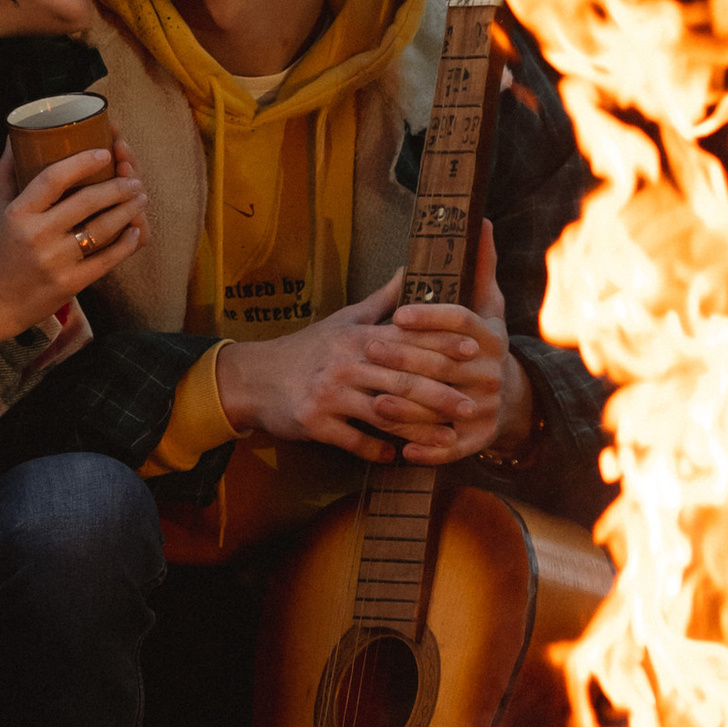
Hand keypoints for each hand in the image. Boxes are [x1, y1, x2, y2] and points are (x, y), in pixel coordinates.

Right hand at [0, 141, 149, 348]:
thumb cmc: (0, 250)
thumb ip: (7, 173)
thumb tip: (13, 140)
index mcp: (19, 213)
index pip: (53, 178)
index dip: (82, 162)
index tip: (105, 152)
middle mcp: (38, 235)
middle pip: (86, 202)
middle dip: (117, 186)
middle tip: (133, 179)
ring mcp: (56, 260)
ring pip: (101, 229)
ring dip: (127, 210)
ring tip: (140, 198)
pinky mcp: (70, 282)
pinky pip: (106, 259)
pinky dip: (125, 243)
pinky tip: (135, 230)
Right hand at [216, 224, 532, 462]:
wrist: (254, 378)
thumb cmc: (308, 348)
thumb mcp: (343, 318)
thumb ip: (382, 300)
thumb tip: (410, 268)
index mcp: (357, 336)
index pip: (406, 338)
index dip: (440, 344)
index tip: (473, 351)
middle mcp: (346, 362)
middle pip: (401, 378)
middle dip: (440, 393)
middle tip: (472, 406)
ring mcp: (329, 394)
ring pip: (383, 412)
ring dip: (418, 429)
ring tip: (447, 440)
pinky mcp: (315, 422)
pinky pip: (352, 440)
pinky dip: (375, 450)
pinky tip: (396, 458)